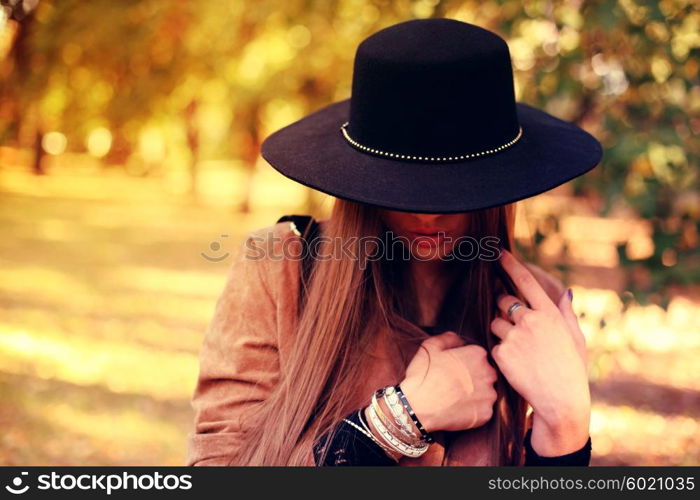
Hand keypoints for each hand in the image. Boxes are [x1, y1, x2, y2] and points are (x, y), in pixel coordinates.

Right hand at [399, 331, 497, 432]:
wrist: (418, 407)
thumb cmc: (423, 375)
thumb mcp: (430, 347)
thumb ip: (449, 338)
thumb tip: (458, 339)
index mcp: (477, 354)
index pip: (478, 355)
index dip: (465, 362)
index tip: (454, 369)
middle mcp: (488, 373)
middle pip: (486, 373)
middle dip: (474, 377)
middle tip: (455, 383)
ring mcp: (489, 394)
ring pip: (486, 391)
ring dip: (476, 393)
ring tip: (457, 397)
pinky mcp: (486, 413)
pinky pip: (484, 410)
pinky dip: (474, 410)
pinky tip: (459, 409)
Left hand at [490, 248, 589, 455]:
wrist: (561, 401)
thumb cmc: (571, 369)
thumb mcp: (575, 339)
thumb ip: (567, 313)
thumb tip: (567, 292)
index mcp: (549, 314)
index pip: (526, 281)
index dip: (510, 265)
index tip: (498, 253)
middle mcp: (531, 321)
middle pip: (503, 302)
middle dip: (505, 309)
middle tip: (517, 328)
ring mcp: (515, 337)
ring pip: (495, 324)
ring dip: (502, 333)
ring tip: (521, 352)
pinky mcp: (502, 353)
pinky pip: (494, 346)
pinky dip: (501, 354)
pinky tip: (517, 366)